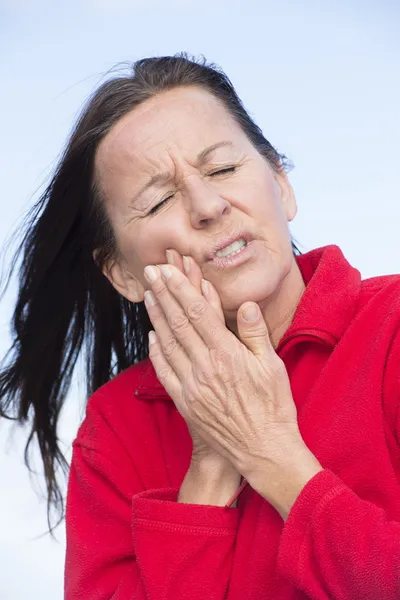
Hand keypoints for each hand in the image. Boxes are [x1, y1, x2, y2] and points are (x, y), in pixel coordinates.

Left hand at [143, 255, 307, 498]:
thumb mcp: (272, 367)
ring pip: (168, 343)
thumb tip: (245, 305)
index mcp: (227, 354)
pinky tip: (152, 335)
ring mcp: (191, 385)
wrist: (263, 452)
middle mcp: (204, 367)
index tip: (169, 270)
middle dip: (164, 293)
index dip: (181, 288)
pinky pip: (164, 371)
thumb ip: (256, 334)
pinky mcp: (185, 402)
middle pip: (178, 322)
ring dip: (156, 316)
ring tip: (149, 294)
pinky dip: (156, 350)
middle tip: (151, 272)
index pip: (198, 312)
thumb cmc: (273, 408)